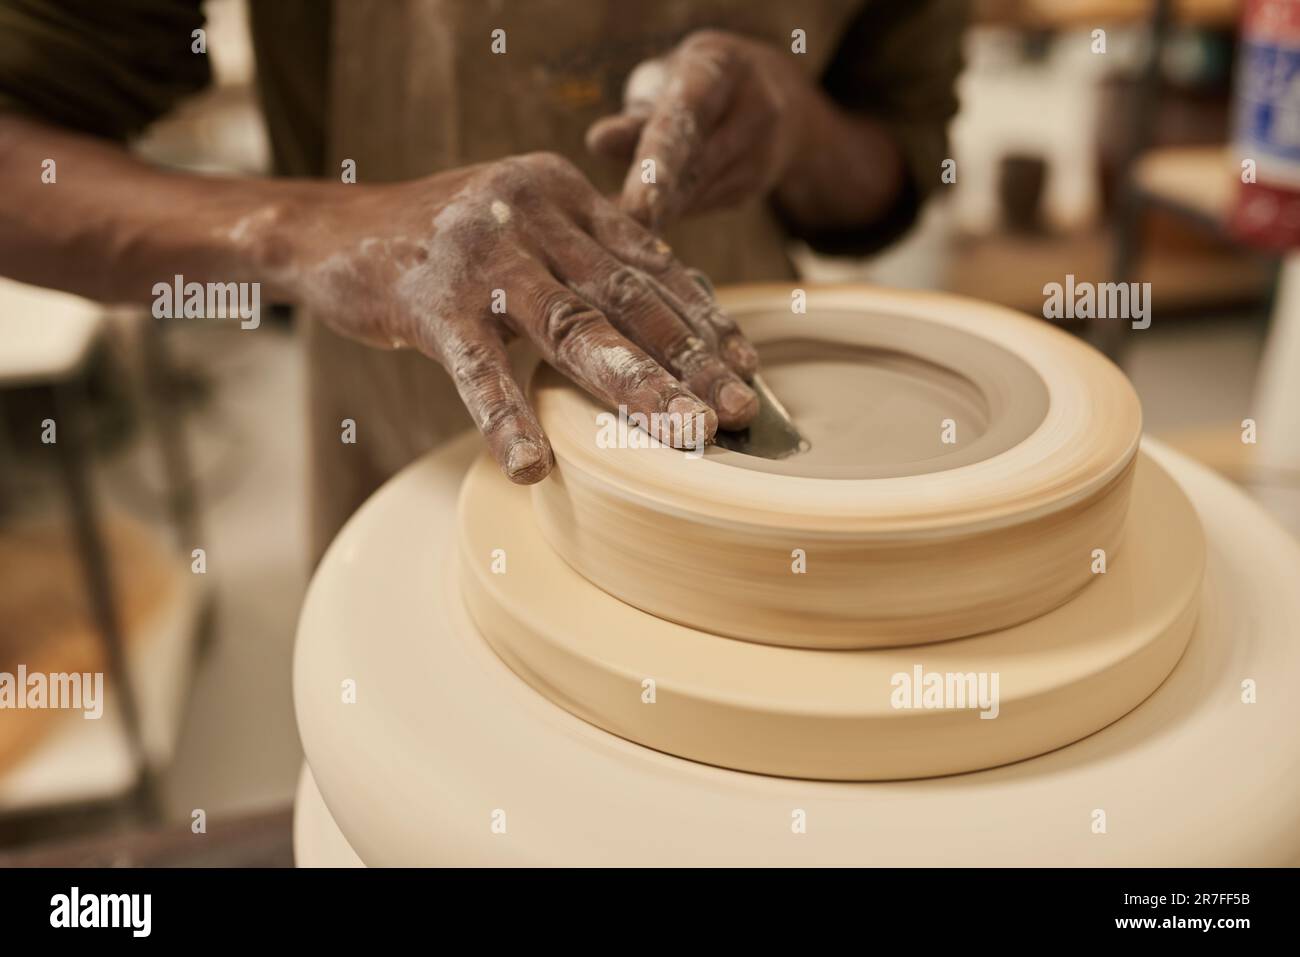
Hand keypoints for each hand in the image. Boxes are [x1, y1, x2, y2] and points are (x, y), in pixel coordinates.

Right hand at [282, 152, 759, 483]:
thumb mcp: (525, 227)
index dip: (703, 317)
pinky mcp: (429, 300)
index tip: (747, 366)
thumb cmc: (443, 242)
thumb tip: (669, 311)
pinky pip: (476, 369)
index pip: (652, 261)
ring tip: (684, 435)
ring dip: (635, 386)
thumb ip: (587, 256)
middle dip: (692, 359)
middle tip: (742, 413)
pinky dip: (506, 419)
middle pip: (628, 296)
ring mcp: (481, 253)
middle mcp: (531, 210)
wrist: (333, 230)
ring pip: (572, 327)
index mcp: (563, 193)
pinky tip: (532, 466)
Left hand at [586, 30, 819, 230]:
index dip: (659, 156)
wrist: (777, 96)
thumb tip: (597, 142)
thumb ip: (636, 116)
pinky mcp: (754, 184)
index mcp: (722, 67)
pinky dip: (669, 213)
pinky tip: (641, 224)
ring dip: (656, 211)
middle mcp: (754, 107)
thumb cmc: (697, 85)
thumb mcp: (670, 84)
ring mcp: (761, 150)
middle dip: (656, 194)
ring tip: (616, 227)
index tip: (635, 194)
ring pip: (698, 190)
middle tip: (625, 223)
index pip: (687, 114)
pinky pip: (703, 204)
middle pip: (697, 159)